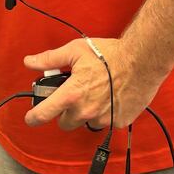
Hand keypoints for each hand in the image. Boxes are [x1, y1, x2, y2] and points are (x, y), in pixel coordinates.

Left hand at [23, 38, 161, 131]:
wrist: (142, 60)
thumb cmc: (110, 54)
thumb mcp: (75, 51)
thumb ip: (50, 59)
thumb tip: (30, 62)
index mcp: (71, 94)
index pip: (45, 113)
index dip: (34, 118)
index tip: (31, 119)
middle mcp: (86, 111)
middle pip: (66, 123)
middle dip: (66, 112)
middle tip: (73, 97)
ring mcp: (104, 118)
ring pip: (87, 123)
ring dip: (86, 114)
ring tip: (95, 94)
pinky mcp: (120, 121)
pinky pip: (107, 122)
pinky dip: (106, 113)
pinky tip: (112, 97)